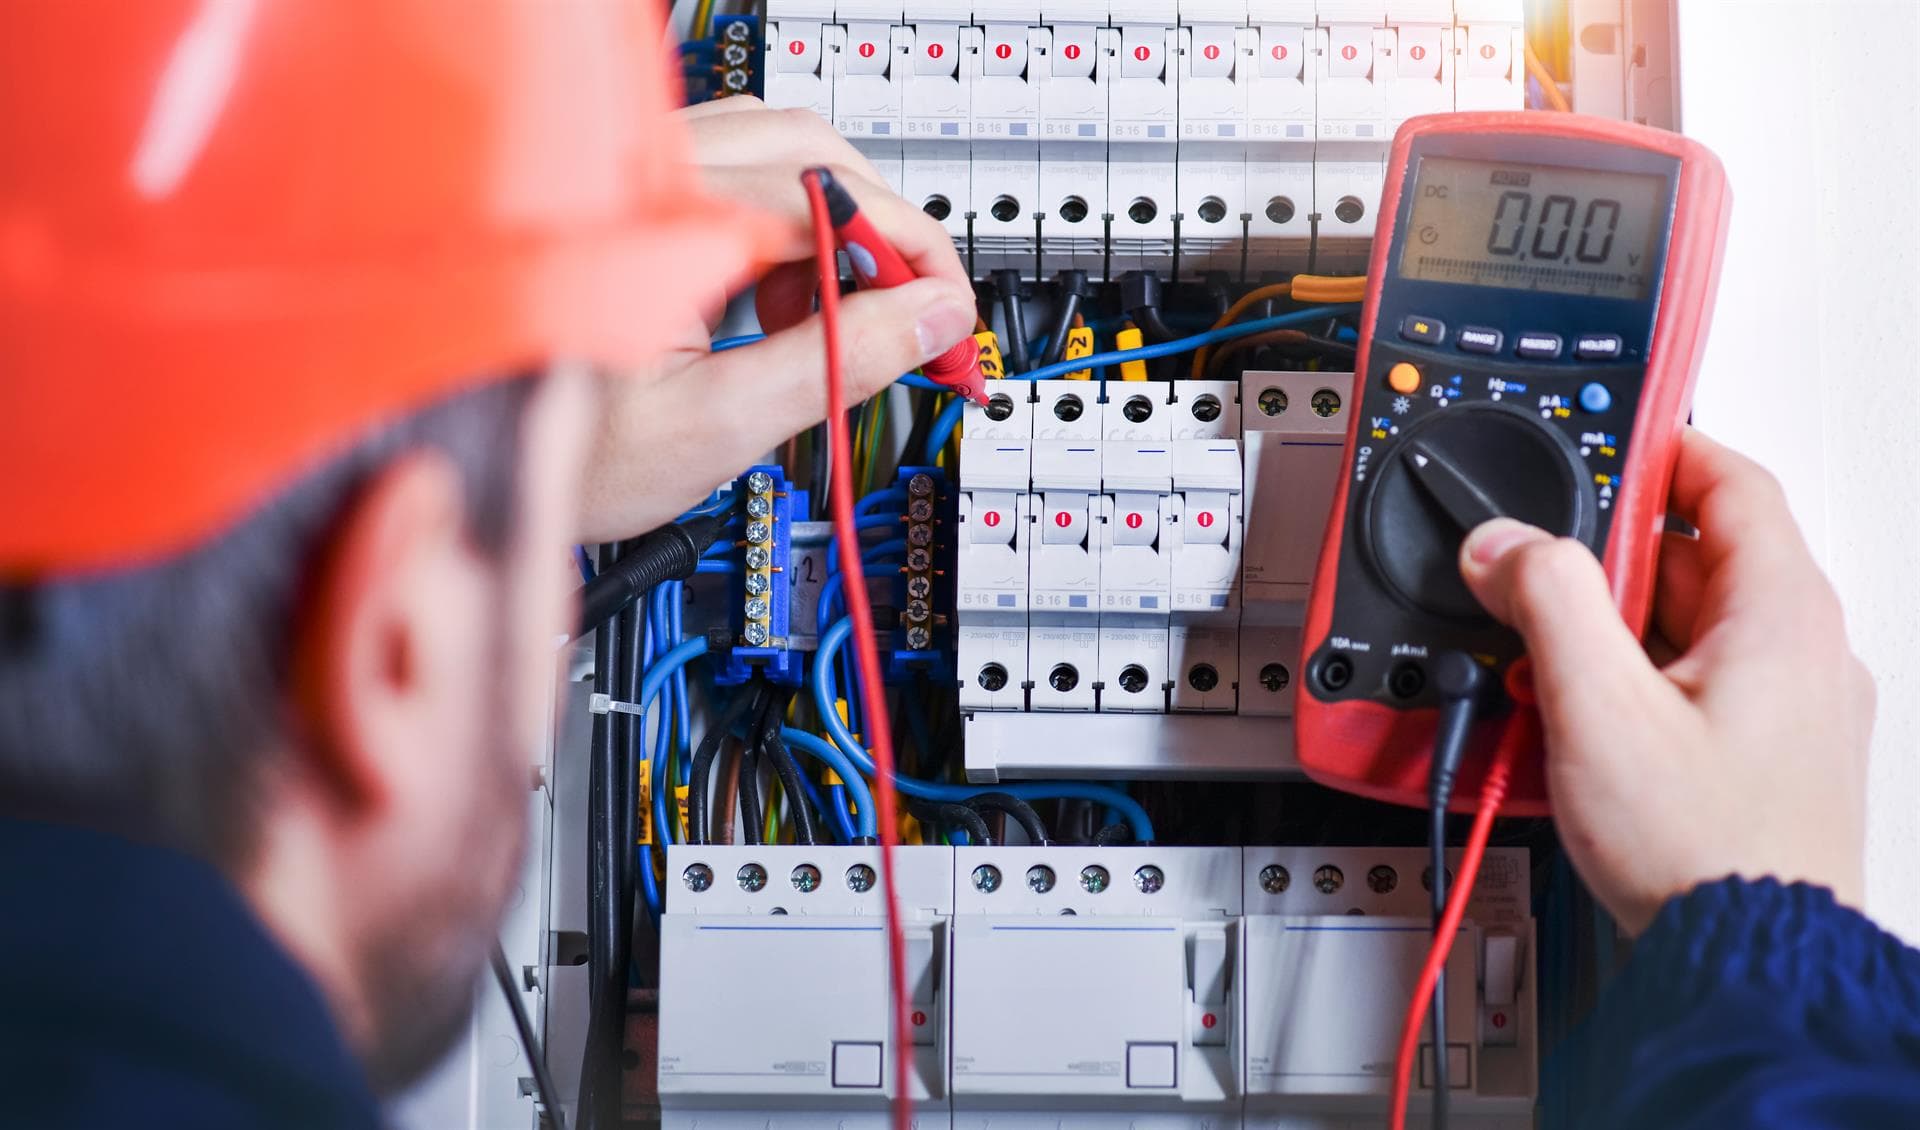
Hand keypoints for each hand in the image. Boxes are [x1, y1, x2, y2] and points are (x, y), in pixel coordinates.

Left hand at [579, 98, 975, 541]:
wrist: (469, 457)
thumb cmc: (556, 448)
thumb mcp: (720, 423)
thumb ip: (838, 362)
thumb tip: (931, 321)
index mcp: (664, 218)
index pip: (834, 198)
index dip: (912, 256)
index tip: (947, 315)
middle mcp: (643, 169)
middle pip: (815, 152)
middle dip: (881, 237)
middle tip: (911, 318)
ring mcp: (633, 173)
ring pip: (779, 152)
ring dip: (834, 229)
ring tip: (827, 322)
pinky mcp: (631, 194)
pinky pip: (735, 173)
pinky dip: (783, 228)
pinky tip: (775, 303)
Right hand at [1457, 428, 1873, 934]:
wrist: (1751, 966)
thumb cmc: (1708, 852)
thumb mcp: (1600, 707)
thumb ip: (1548, 600)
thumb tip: (1510, 544)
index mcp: (1783, 615)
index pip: (1730, 481)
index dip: (1659, 448)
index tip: (1602, 438)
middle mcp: (1803, 653)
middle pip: (1697, 555)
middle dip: (1605, 557)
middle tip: (1536, 569)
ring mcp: (1792, 709)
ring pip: (1689, 625)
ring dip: (1610, 627)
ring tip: (1543, 660)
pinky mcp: (1768, 758)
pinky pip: (1695, 682)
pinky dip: (1633, 678)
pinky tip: (1579, 715)